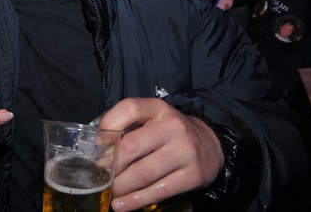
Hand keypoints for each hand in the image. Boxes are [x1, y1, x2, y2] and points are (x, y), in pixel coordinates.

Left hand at [98, 98, 222, 211]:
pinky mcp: (193, 175)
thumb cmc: (170, 132)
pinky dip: (136, 200)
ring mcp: (185, 151)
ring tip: (110, 192)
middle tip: (102, 176)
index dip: (109, 125)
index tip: (99, 144)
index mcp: (158, 108)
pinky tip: (122, 205)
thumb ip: (129, 126)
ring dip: (122, 187)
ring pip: (143, 173)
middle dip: (111, 166)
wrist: (211, 145)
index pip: (130, 108)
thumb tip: (100, 149)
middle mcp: (173, 126)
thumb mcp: (153, 118)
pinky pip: (159, 190)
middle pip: (132, 146)